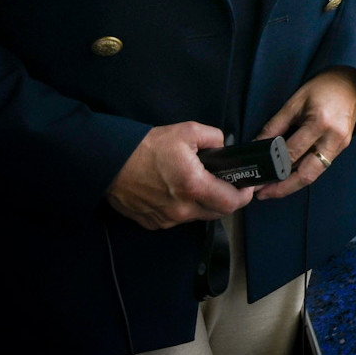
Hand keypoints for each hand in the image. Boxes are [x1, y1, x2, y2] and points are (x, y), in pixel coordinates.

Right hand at [106, 121, 255, 228]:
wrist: (109, 162)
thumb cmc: (146, 147)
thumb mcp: (187, 131)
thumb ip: (215, 138)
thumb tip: (224, 148)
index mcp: (193, 187)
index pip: (231, 203)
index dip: (244, 195)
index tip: (246, 186)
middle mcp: (181, 209)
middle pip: (217, 213)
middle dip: (226, 199)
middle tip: (225, 183)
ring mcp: (166, 219)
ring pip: (198, 216)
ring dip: (204, 204)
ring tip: (199, 184)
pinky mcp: (153, 223)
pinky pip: (178, 219)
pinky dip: (184, 208)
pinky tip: (177, 192)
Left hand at [253, 68, 355, 200]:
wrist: (351, 82)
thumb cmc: (322, 88)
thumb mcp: (294, 103)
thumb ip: (275, 126)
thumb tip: (257, 145)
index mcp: (319, 123)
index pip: (291, 153)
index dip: (272, 167)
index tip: (257, 177)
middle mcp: (333, 138)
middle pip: (306, 174)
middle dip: (283, 188)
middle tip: (263, 194)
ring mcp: (340, 145)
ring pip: (314, 174)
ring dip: (292, 184)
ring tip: (273, 189)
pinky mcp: (342, 148)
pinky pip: (320, 166)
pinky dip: (303, 173)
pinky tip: (289, 176)